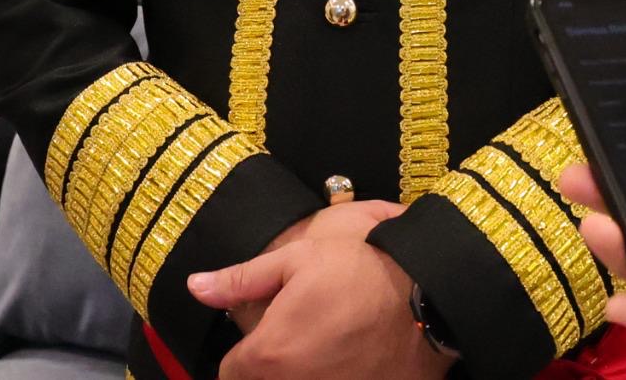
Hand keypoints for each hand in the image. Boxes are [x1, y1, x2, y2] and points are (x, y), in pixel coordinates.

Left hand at [187, 201, 442, 379]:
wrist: (430, 294)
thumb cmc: (361, 268)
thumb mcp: (297, 258)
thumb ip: (242, 279)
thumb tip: (196, 286)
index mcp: (269, 355)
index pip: (232, 373)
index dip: (247, 352)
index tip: (268, 333)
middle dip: (271, 368)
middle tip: (301, 339)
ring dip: (303, 373)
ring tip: (326, 349)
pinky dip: (337, 377)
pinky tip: (348, 363)